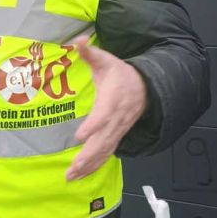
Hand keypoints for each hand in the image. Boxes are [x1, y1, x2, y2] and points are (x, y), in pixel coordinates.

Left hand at [66, 37, 146, 180]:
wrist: (145, 87)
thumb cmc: (121, 74)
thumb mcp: (106, 60)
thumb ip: (90, 53)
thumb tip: (77, 41)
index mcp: (112, 100)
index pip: (103, 115)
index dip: (93, 126)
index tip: (80, 136)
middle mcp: (116, 119)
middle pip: (103, 140)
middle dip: (88, 156)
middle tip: (72, 168)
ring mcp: (118, 130)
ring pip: (104, 151)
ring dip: (88, 165)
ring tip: (71, 177)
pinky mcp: (117, 137)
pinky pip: (106, 155)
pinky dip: (94, 167)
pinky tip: (81, 176)